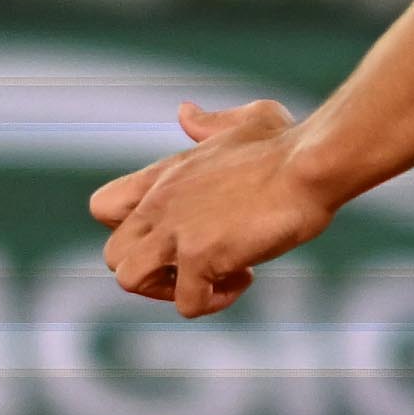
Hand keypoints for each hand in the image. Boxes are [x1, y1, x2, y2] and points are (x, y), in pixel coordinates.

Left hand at [89, 99, 335, 318]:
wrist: (310, 163)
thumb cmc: (287, 143)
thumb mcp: (243, 121)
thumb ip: (208, 124)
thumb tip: (185, 112)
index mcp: (164, 176)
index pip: (103, 207)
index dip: (130, 230)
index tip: (173, 232)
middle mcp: (160, 204)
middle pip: (113, 255)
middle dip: (151, 271)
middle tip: (194, 265)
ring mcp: (177, 232)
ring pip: (130, 280)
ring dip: (170, 290)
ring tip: (211, 276)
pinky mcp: (202, 257)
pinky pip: (186, 303)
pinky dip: (213, 301)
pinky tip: (245, 275)